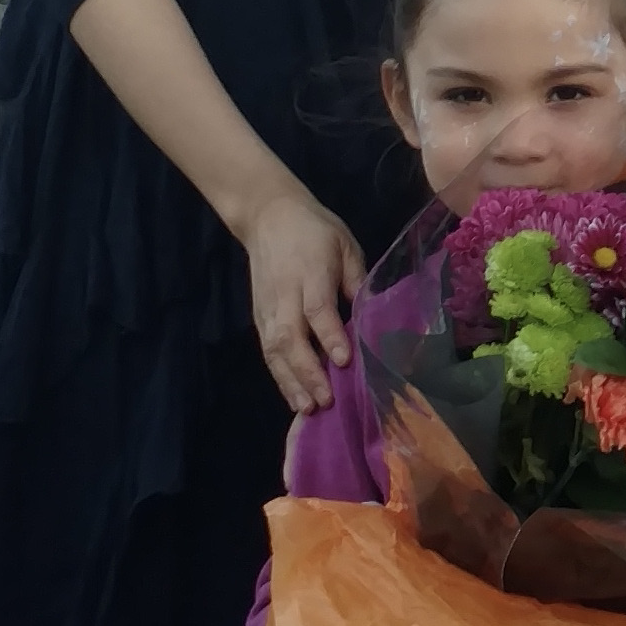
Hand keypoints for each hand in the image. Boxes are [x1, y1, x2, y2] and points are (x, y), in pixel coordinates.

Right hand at [235, 183, 365, 412]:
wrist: (268, 217)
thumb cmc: (316, 230)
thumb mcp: (345, 244)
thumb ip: (354, 279)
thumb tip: (368, 316)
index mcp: (309, 273)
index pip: (318, 310)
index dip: (329, 337)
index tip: (345, 361)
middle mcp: (284, 295)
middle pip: (290, 338)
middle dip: (307, 371)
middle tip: (326, 400)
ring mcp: (267, 309)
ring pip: (274, 351)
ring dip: (290, 382)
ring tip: (307, 408)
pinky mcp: (258, 318)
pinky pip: (267, 351)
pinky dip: (279, 376)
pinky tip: (293, 396)